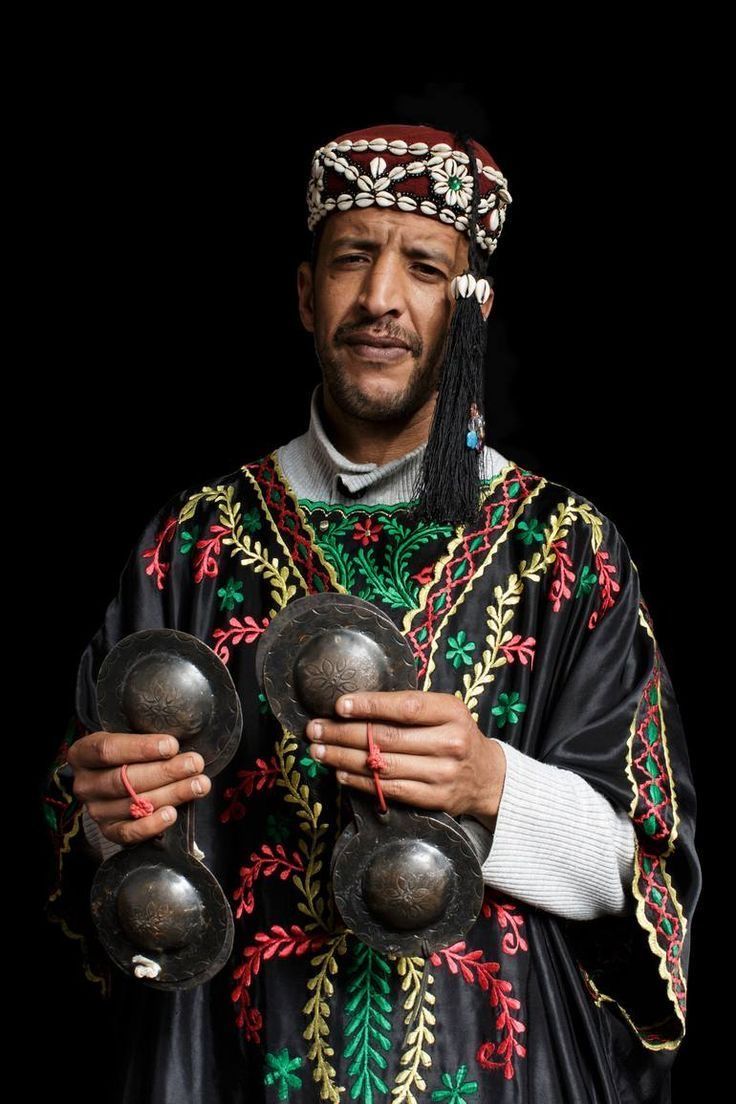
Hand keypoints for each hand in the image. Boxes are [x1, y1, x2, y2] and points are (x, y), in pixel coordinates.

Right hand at [67, 731, 211, 845]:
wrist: (115, 775)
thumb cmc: (127, 752)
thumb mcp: (127, 736)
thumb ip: (145, 740)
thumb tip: (177, 745)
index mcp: (83, 754)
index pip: (108, 750)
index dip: (141, 748)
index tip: (172, 746)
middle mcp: (85, 783)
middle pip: (124, 779)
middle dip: (165, 772)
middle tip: (194, 764)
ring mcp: (96, 810)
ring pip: (133, 804)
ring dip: (171, 794)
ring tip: (198, 785)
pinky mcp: (108, 830)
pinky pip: (128, 832)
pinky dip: (151, 825)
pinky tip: (172, 813)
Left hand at [304, 691, 505, 827]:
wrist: (488, 776)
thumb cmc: (456, 734)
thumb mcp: (445, 710)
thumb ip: (409, 707)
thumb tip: (356, 704)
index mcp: (451, 712)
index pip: (405, 707)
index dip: (370, 705)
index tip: (339, 705)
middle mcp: (449, 742)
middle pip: (387, 738)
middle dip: (344, 733)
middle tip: (315, 728)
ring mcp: (442, 774)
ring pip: (383, 765)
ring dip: (344, 757)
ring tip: (319, 750)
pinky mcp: (434, 799)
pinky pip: (389, 789)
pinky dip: (360, 781)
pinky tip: (340, 772)